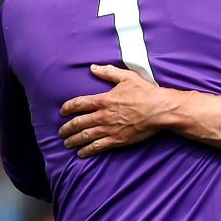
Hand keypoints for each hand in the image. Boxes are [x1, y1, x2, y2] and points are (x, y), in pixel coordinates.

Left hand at [59, 64, 185, 157]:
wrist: (159, 110)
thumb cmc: (145, 92)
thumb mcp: (127, 77)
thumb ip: (108, 72)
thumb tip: (93, 67)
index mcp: (103, 100)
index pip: (79, 104)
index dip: (68, 108)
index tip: (62, 111)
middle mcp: (103, 115)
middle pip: (78, 123)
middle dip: (67, 128)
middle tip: (61, 132)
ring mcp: (109, 129)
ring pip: (85, 136)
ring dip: (73, 140)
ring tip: (67, 143)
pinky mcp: (117, 140)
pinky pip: (97, 147)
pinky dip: (87, 151)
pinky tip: (81, 153)